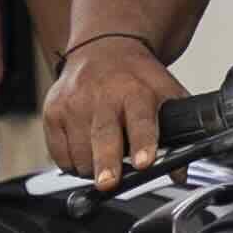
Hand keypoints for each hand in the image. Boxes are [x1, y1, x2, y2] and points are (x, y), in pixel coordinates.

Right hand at [42, 34, 178, 187]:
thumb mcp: (166, 94)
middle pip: (104, 136)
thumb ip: (179, 132)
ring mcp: (74, 102)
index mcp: (135, 91)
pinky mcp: (53, 111)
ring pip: (80, 152)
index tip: (144, 163)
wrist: (103, 49)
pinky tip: (85, 152)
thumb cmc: (136, 79)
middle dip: (106, 163)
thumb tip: (179, 173)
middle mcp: (102, 95)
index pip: (141, 120)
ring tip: (105, 162)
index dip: (143, 143)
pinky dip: (73, 163)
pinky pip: (59, 153)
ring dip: (93, 168)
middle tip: (109, 183)